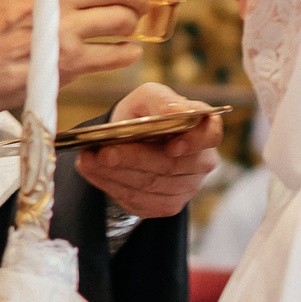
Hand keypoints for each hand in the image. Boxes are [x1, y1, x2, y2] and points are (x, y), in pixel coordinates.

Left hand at [75, 83, 223, 218]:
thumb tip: (175, 112)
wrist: (129, 139)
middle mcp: (202, 159)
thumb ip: (161, 101)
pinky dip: (113, 187)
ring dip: (116, 174)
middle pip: (171, 166)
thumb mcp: (148, 97)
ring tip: (89, 160)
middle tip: (102, 153)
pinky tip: (96, 173)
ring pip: (151, 185)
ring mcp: (187, 186)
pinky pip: (141, 201)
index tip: (172, 147)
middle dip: (133, 159)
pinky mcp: (168, 205)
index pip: (211, 135)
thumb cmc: (144, 114)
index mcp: (203, 126)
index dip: (193, 142)